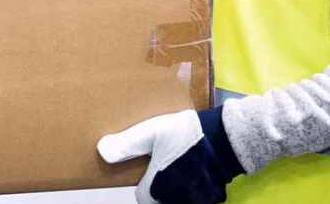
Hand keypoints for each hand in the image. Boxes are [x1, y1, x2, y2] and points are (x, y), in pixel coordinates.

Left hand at [97, 107, 243, 203]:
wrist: (227, 137)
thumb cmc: (188, 134)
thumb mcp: (152, 132)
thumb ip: (127, 144)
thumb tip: (102, 151)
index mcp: (156, 187)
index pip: (143, 197)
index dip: (144, 183)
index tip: (148, 169)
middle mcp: (175, 198)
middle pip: (161, 199)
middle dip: (162, 186)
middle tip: (167, 164)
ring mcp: (195, 199)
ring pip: (180, 197)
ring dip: (179, 187)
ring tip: (183, 165)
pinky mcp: (212, 196)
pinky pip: (199, 196)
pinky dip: (197, 187)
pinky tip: (199, 170)